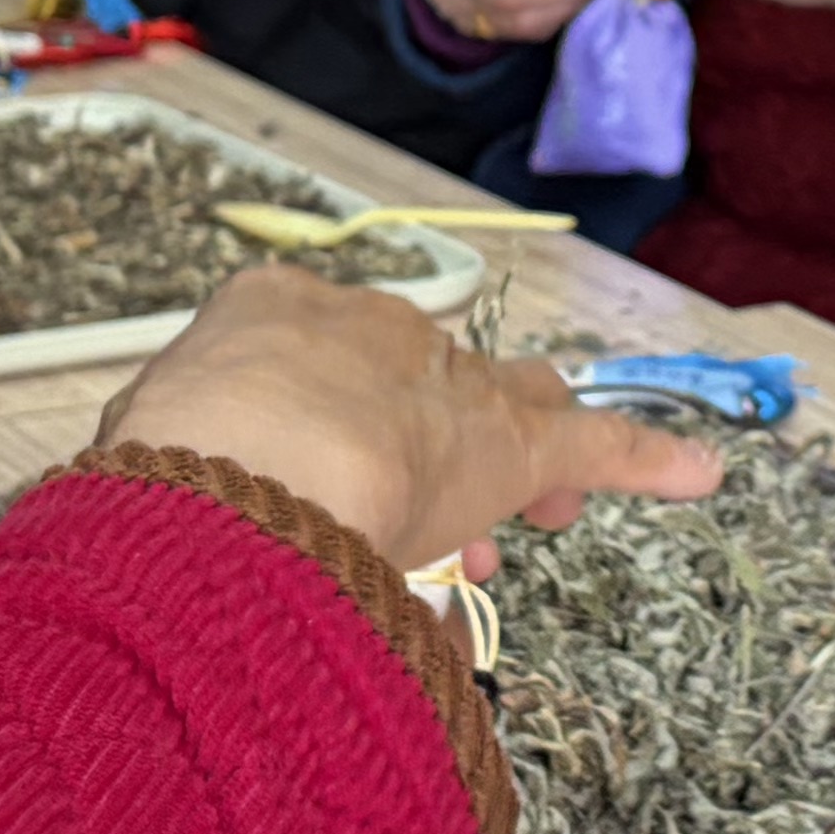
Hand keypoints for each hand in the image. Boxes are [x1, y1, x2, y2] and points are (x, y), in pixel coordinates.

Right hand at [97, 269, 725, 574]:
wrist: (245, 468)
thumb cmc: (170, 468)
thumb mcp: (139, 457)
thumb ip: (162, 474)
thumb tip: (139, 514)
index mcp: (264, 318)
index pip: (315, 362)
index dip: (335, 427)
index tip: (331, 480)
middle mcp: (365, 329)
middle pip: (419, 379)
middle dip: (431, 444)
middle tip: (439, 515)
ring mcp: (444, 379)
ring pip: (504, 403)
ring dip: (522, 458)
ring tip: (548, 507)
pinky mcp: (518, 442)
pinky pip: (593, 446)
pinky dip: (644, 460)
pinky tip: (695, 472)